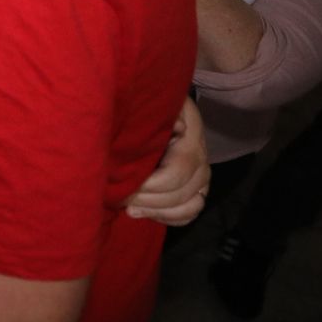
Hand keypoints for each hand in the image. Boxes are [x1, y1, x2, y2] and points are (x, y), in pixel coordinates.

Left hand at [124, 97, 210, 224]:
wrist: (165, 113)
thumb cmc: (155, 107)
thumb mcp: (158, 103)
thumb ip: (166, 112)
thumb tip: (179, 128)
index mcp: (191, 140)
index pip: (177, 173)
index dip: (151, 185)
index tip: (123, 184)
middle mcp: (202, 162)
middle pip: (180, 195)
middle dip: (147, 201)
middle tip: (119, 198)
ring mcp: (202, 179)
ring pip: (188, 208)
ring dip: (156, 212)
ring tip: (129, 208)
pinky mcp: (197, 191)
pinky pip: (189, 215)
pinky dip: (167, 218)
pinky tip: (144, 212)